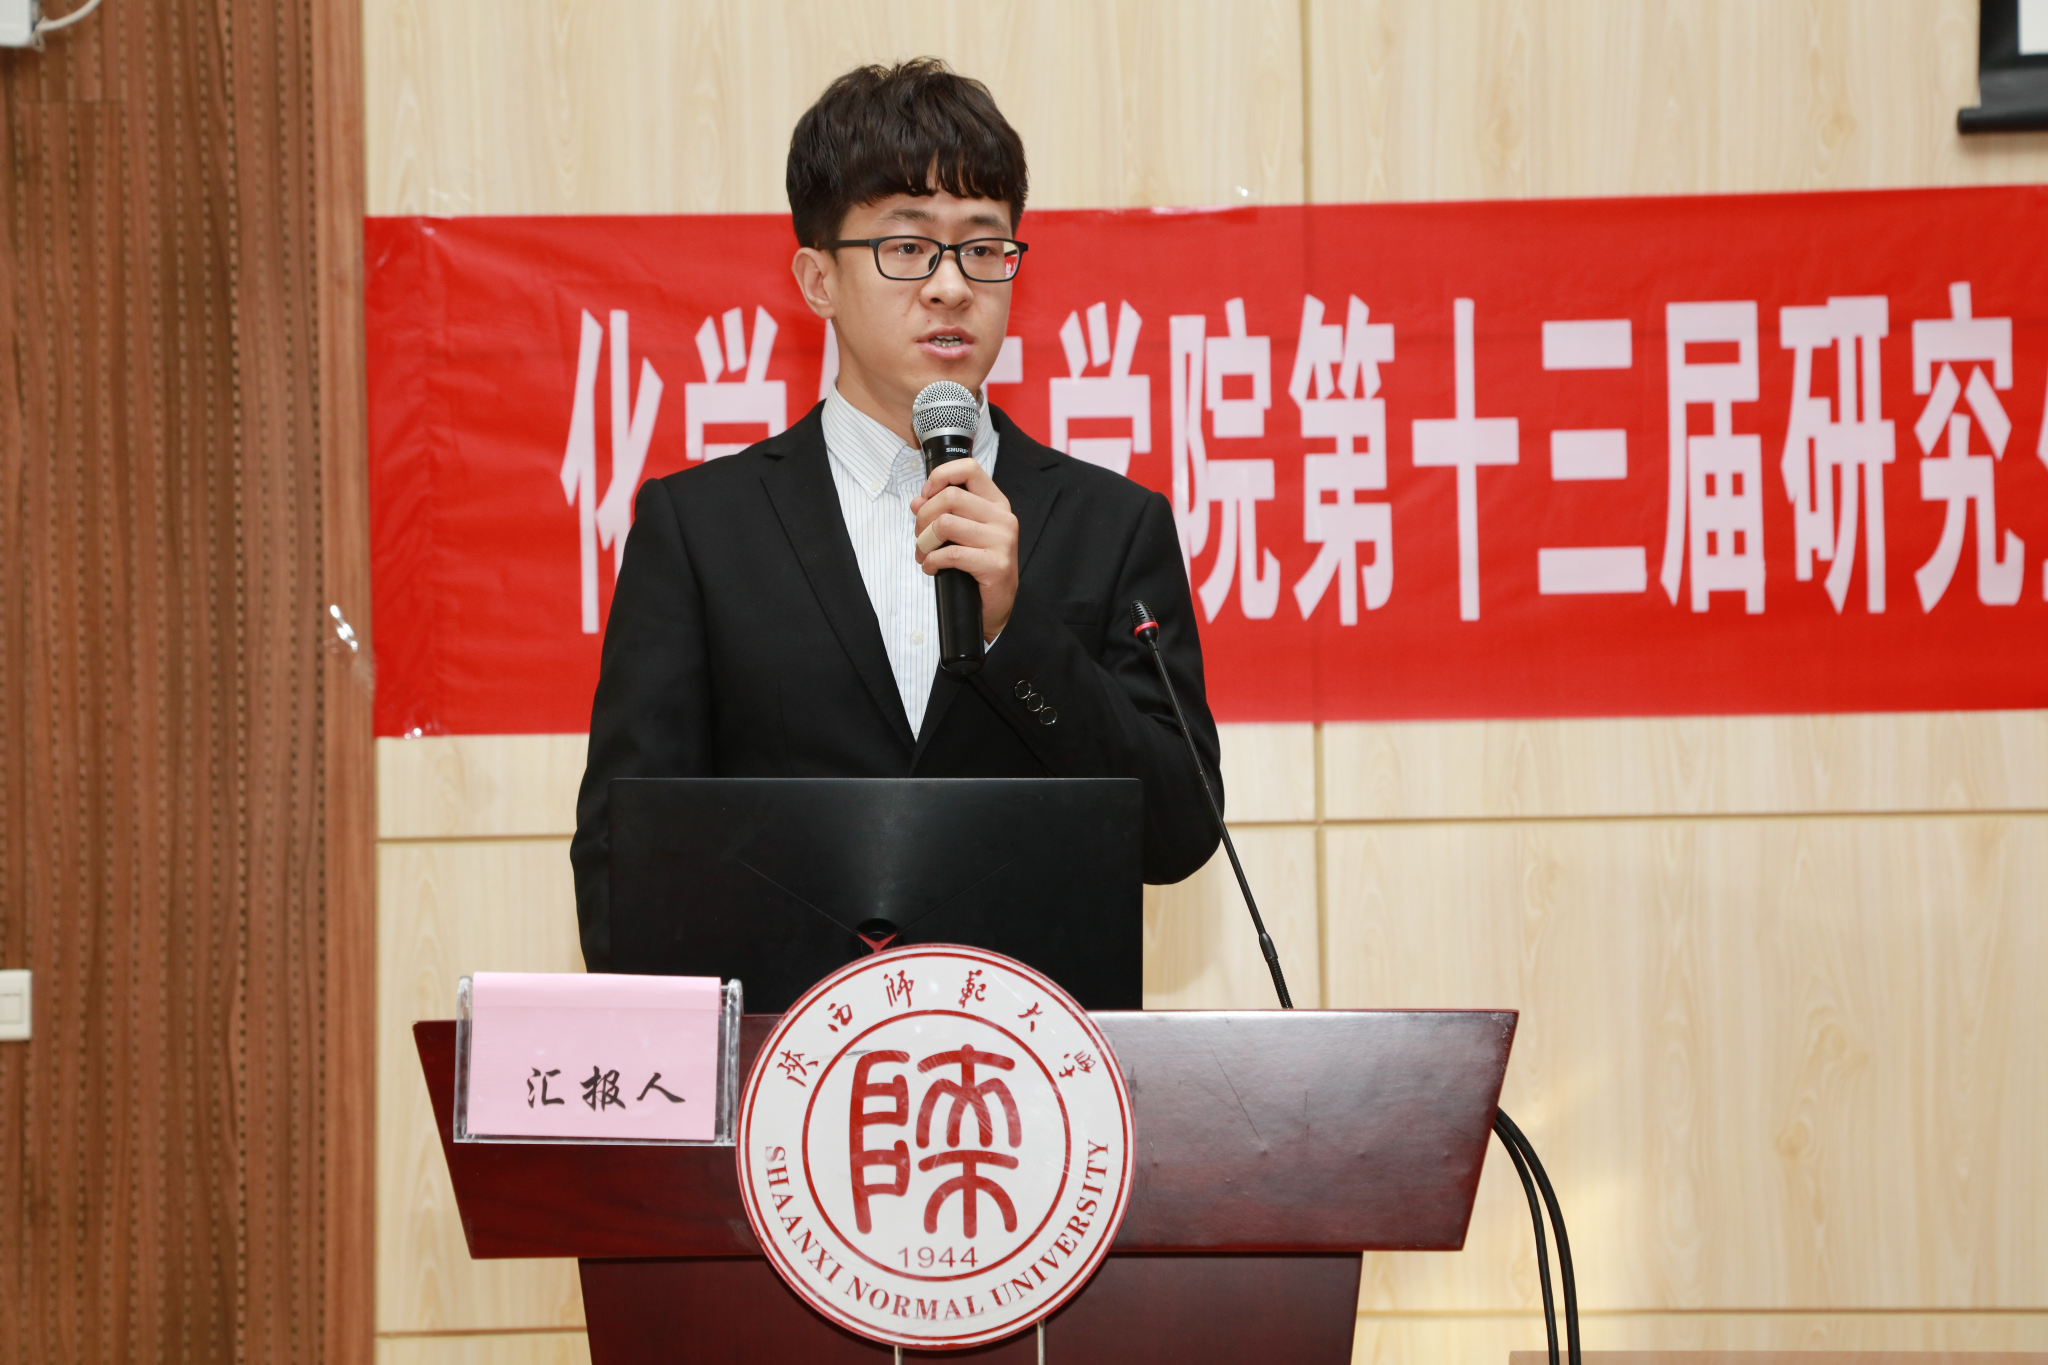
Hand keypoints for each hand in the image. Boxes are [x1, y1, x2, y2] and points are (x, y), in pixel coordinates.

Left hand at [911, 457, 1018, 640]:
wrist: (995, 607)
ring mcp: (1002, 541)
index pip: (970, 469)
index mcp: (996, 504)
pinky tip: (931, 568)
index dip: (941, 476)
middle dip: (924, 517)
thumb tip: (917, 501)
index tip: (926, 495)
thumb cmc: (978, 569)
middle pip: (951, 497)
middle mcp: (1003, 518)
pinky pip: (951, 554)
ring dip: (924, 542)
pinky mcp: (996, 565)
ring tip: (924, 554)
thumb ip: (942, 513)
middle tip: (920, 537)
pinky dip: (932, 561)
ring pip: (946, 524)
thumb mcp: (961, 534)